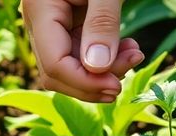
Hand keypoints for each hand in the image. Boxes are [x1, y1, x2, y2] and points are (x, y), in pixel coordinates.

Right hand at [22, 0, 145, 101]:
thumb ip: (102, 23)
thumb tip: (98, 69)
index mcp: (40, 9)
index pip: (54, 65)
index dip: (84, 83)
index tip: (117, 85)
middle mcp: (40, 21)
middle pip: (57, 73)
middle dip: (93, 81)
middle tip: (131, 68)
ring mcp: (53, 23)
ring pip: (70, 67)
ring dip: (102, 71)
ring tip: (134, 53)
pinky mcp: (68, 22)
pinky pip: (81, 52)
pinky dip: (104, 57)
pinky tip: (127, 47)